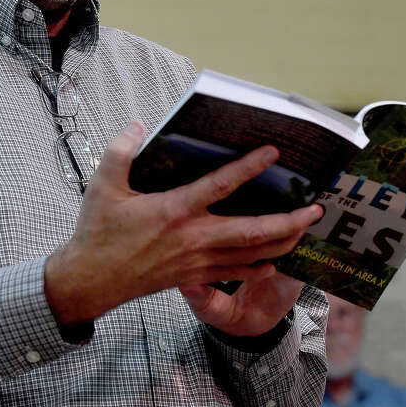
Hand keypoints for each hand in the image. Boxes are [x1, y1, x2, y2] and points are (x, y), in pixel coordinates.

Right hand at [44, 122, 323, 328]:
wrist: (90, 281)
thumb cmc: (97, 232)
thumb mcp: (102, 186)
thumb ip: (121, 151)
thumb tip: (138, 125)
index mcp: (174, 211)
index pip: (220, 186)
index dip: (249, 167)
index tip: (273, 152)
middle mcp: (193, 238)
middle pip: (252, 231)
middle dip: (288, 220)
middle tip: (316, 208)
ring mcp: (197, 261)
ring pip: (251, 254)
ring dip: (282, 243)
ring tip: (305, 230)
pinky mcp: (193, 276)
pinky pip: (234, 273)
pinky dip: (258, 268)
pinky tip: (274, 263)